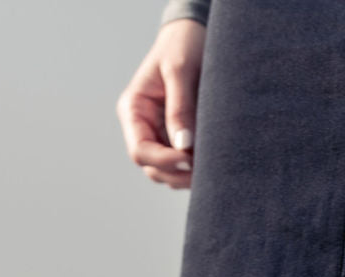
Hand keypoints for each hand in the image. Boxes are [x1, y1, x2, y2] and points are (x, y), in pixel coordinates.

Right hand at [116, 18, 205, 189]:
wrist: (193, 34)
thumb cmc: (182, 45)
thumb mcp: (179, 70)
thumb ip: (180, 108)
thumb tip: (184, 147)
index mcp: (133, 110)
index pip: (140, 151)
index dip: (163, 161)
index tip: (189, 158)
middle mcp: (142, 126)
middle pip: (152, 168)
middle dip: (177, 173)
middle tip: (206, 168)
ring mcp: (158, 134)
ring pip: (167, 172)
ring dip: (186, 175)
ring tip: (211, 165)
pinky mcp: (176, 138)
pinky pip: (181, 163)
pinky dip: (194, 167)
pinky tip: (211, 160)